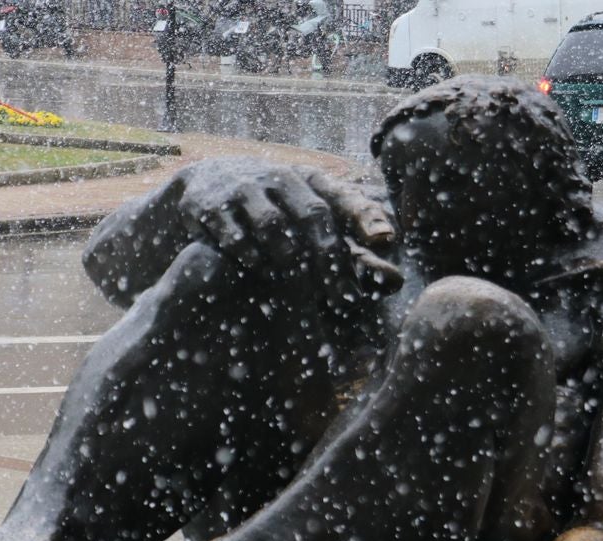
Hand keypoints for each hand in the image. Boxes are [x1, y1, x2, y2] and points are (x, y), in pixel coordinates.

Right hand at [177, 159, 401, 312]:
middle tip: (346, 299)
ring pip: (273, 224)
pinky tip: (260, 273)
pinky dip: (249, 255)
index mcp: (312, 182)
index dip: (366, 217)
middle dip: (331, 260)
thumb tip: (395, 281)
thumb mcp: (308, 218)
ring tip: (303, 290)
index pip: (344, 198)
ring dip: (290, 259)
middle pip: (313, 216)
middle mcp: (282, 179)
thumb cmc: (274, 212)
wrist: (206, 187)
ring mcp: (245, 188)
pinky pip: (233, 233)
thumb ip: (348, 246)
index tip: (386, 241)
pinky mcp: (211, 205)